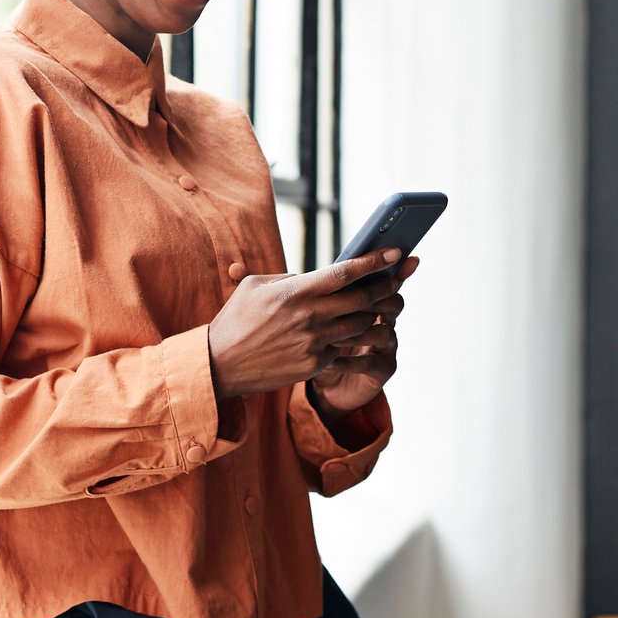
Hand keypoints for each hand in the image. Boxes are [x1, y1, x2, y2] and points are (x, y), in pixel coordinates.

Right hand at [205, 247, 406, 399]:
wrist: (220, 365)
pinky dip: (349, 338)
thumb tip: (316, 276)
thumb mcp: (257, 286)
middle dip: (385, 287)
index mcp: (295, 292)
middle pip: (362, 299)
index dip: (373, 261)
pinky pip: (343, 348)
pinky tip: (351, 331)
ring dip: (373, 314)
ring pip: (359, 325)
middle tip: (396, 280)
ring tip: (380, 306)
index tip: (395, 253)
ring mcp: (314, 343)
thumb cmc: (236, 319)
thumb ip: (290, 279)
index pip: (344, 272)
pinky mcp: (314, 365)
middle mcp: (309, 317)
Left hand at [310, 254, 418, 414]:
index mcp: (371, 304)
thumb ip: (316, 296)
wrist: (321, 385)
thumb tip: (296, 277)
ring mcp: (387, 348)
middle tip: (353, 297)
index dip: (392, 268)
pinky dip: (347, 361)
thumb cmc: (316, 345)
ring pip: (384, 332)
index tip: (394, 253)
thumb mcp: (316, 316)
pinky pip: (370, 362)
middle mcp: (385, 323)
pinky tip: (327, 361)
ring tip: (331, 336)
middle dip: (375, 297)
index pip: (386, 281)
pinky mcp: (382, 371)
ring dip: (358, 332)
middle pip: (394, 302)